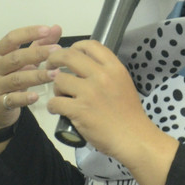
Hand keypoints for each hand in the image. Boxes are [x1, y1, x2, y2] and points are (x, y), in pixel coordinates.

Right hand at [0, 25, 62, 133]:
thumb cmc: (6, 80)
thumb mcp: (20, 62)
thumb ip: (38, 45)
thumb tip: (56, 28)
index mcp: (0, 54)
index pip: (12, 39)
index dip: (28, 33)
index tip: (46, 30)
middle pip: (15, 58)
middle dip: (37, 53)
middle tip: (56, 51)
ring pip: (16, 79)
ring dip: (37, 76)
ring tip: (55, 74)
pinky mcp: (0, 103)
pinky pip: (12, 99)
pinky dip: (24, 98)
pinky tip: (36, 96)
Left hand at [46, 40, 168, 167]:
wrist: (134, 139)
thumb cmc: (130, 114)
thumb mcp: (123, 84)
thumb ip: (107, 73)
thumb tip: (85, 66)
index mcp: (114, 68)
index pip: (91, 45)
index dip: (75, 46)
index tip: (69, 53)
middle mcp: (101, 76)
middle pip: (69, 56)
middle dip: (55, 59)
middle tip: (50, 65)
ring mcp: (89, 93)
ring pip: (59, 79)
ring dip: (56, 88)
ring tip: (61, 96)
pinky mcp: (79, 110)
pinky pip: (55, 102)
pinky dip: (52, 107)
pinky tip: (57, 110)